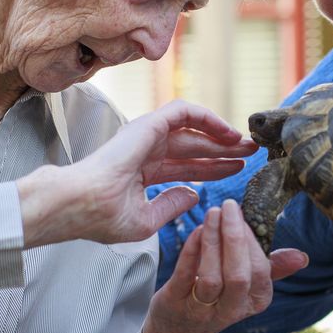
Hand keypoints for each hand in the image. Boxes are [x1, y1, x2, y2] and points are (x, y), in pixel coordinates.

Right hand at [18, 100, 258, 247]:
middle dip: (225, 150)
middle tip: (253, 152)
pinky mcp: (149, 124)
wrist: (79, 205)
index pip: (187, 168)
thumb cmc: (102, 217)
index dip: (214, 168)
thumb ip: (170, 205)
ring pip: (193, 130)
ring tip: (247, 142)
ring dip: (222, 134)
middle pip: (195, 148)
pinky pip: (184, 111)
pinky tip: (227, 130)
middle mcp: (147, 151)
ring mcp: (147, 136)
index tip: (240, 170)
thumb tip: (193, 194)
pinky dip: (207, 118)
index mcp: (144, 173)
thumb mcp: (145, 220)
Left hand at [142, 199, 307, 332]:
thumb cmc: (220, 295)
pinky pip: (185, 276)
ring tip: (212, 213)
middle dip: (234, 238)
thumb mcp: (248, 285)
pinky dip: (191, 250)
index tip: (242, 213)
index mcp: (256, 299)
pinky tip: (196, 229)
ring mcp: (202, 308)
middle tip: (228, 206)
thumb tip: (302, 257)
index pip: (260, 270)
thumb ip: (273, 267)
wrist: (181, 328)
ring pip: (211, 278)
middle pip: (238, 276)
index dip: (251, 241)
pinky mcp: (176, 302)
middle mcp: (232, 308)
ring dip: (212, 241)